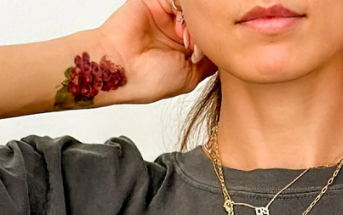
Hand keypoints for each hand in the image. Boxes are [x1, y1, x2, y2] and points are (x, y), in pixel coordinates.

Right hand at [97, 0, 216, 104]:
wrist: (120, 69)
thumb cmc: (149, 79)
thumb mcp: (189, 76)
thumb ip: (208, 62)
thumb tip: (222, 51)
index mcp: (182, 50)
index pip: (208, 38)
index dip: (212, 45)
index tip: (203, 58)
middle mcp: (175, 31)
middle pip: (202, 22)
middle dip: (203, 34)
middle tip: (194, 49)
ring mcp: (165, 15)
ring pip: (192, 11)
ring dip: (194, 24)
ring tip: (185, 40)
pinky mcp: (154, 1)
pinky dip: (185, 10)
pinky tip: (179, 27)